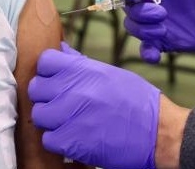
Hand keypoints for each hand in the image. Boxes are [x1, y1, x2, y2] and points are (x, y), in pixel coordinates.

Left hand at [28, 42, 159, 168]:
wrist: (158, 133)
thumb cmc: (139, 102)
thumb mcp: (111, 74)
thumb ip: (82, 64)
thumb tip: (62, 51)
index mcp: (84, 70)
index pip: (45, 62)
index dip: (47, 71)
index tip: (54, 80)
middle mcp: (74, 89)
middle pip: (36, 89)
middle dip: (46, 96)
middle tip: (60, 104)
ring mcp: (70, 116)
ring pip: (39, 115)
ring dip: (50, 120)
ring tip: (67, 123)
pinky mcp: (72, 142)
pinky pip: (48, 139)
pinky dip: (58, 141)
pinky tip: (73, 138)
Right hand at [123, 0, 194, 62]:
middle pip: (133, 2)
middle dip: (139, 10)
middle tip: (160, 14)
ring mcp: (162, 20)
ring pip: (135, 24)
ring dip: (141, 29)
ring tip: (162, 31)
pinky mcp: (167, 39)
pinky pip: (149, 47)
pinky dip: (147, 52)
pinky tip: (154, 57)